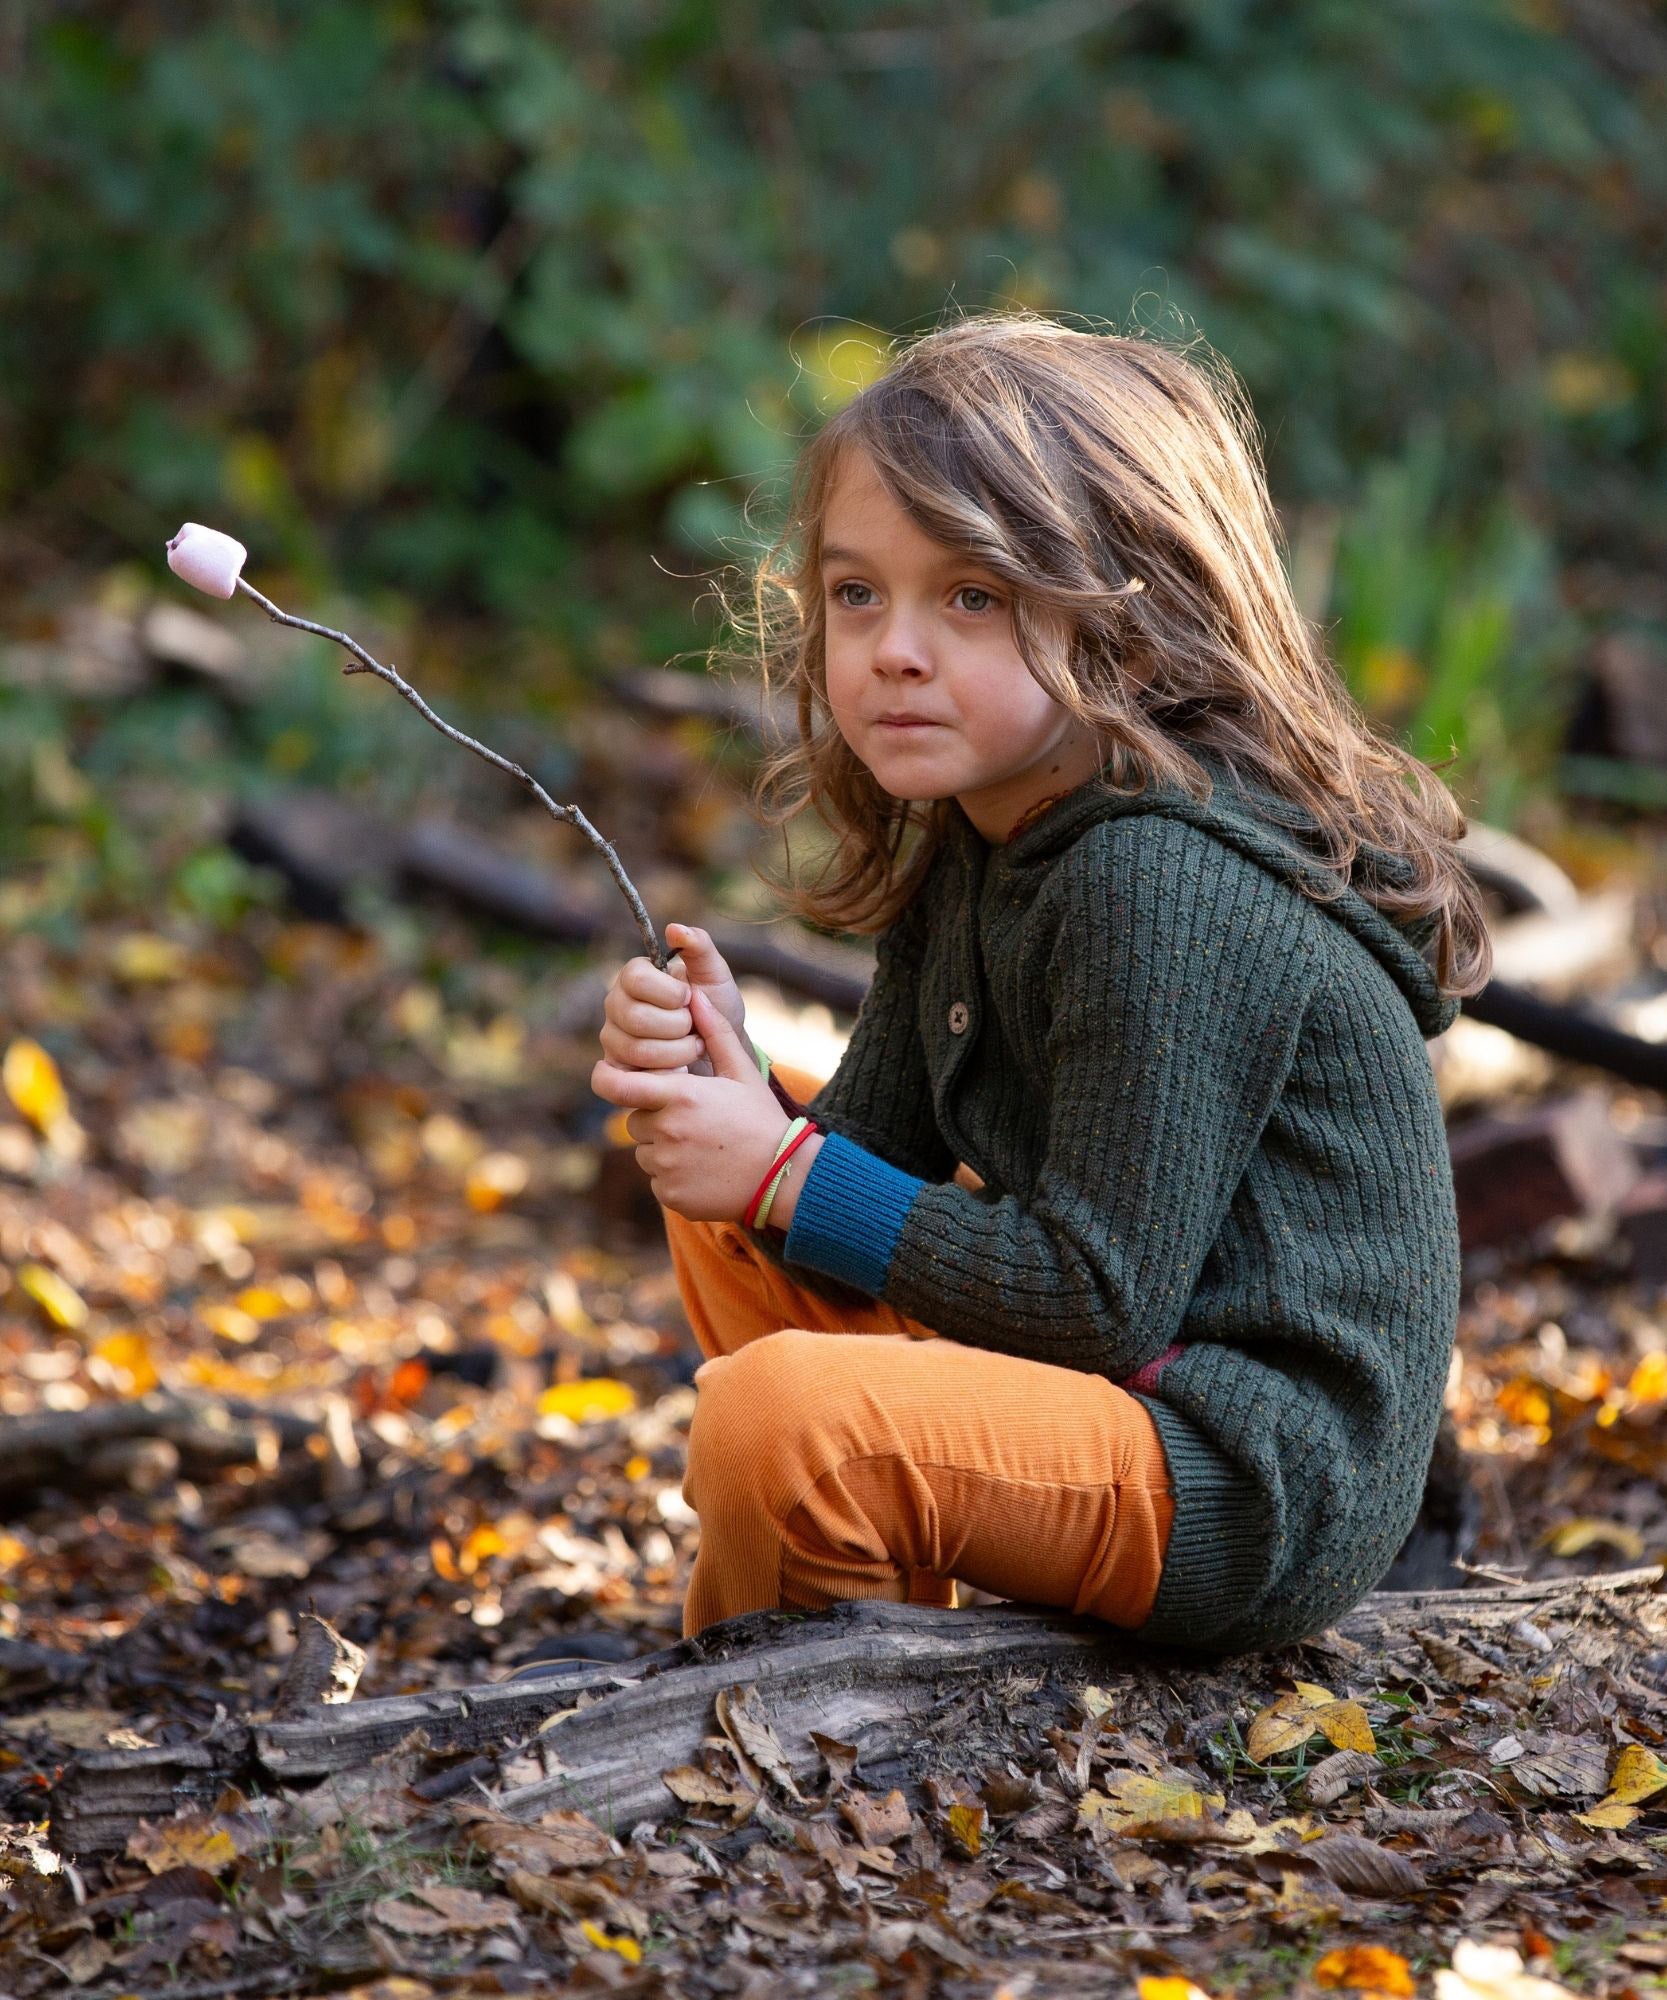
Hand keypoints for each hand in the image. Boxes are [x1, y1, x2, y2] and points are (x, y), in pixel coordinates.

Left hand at [592, 986, 788, 1221]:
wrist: (784, 1176)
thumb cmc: (762, 1119)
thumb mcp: (743, 1072)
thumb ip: (715, 1033)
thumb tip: (697, 995)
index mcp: (680, 1096)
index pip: (616, 1085)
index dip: (604, 1078)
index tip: (605, 1075)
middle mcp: (667, 1131)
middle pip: (635, 1121)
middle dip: (654, 1118)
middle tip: (691, 1122)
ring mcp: (666, 1167)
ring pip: (645, 1153)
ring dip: (663, 1149)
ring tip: (703, 1148)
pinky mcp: (670, 1195)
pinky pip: (658, 1181)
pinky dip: (674, 1177)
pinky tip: (705, 1171)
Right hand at [599, 923, 748, 1080]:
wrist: (724, 1053)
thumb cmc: (717, 1007)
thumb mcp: (715, 974)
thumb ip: (698, 947)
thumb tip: (674, 929)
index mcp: (635, 977)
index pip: (636, 979)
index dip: (670, 993)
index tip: (690, 996)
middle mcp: (617, 1005)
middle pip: (635, 1017)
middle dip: (678, 1026)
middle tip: (694, 1025)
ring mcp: (614, 1039)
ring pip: (636, 1049)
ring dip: (678, 1051)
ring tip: (694, 1046)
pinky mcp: (619, 1070)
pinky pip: (636, 1075)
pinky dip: (669, 1073)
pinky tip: (683, 1067)